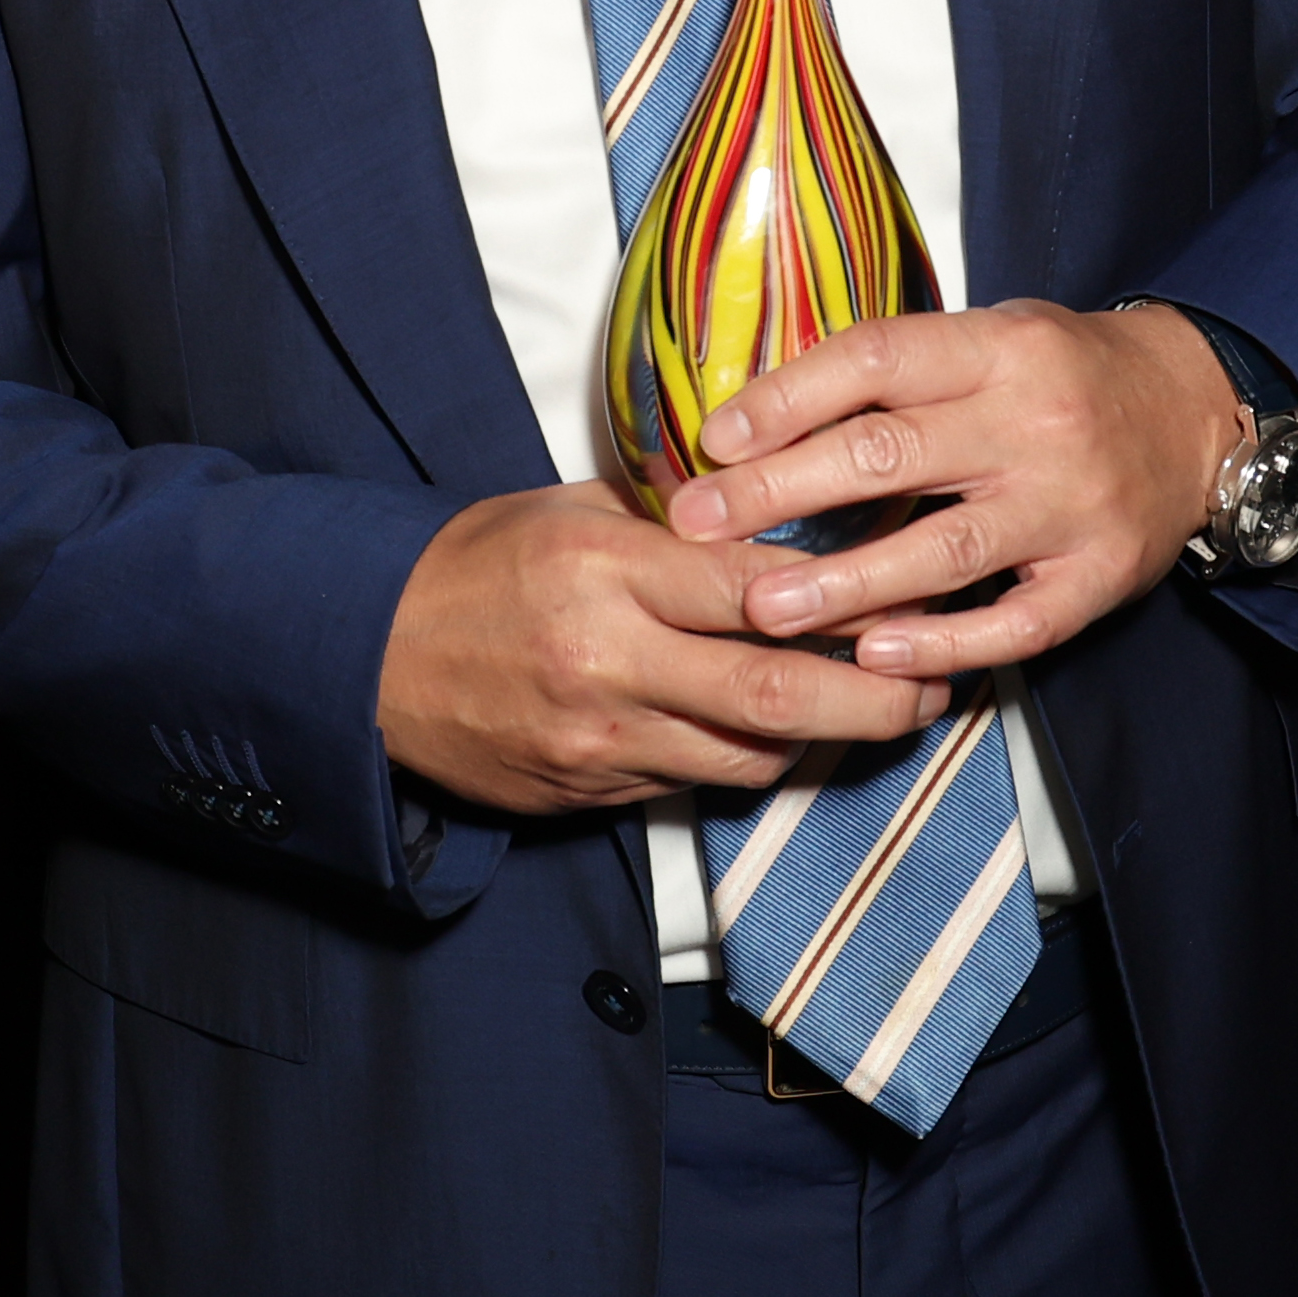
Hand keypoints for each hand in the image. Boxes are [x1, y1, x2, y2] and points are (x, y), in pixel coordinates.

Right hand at [377, 482, 938, 815]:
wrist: (364, 656)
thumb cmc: (472, 566)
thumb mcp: (562, 509)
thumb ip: (665, 515)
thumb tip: (776, 504)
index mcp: (604, 569)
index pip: (756, 585)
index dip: (849, 593)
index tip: (908, 585)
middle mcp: (607, 660)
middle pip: (777, 694)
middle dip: (875, 698)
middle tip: (932, 684)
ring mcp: (599, 738)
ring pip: (751, 755)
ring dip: (826, 739)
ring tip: (878, 711)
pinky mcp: (589, 792)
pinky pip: (699, 785)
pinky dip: (752, 759)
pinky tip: (783, 734)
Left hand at [671, 300, 1240, 677]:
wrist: (1195, 411)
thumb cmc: (1060, 374)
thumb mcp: (985, 338)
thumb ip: (894, 371)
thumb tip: (760, 417)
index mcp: (996, 348)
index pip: (874, 360)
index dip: (786, 398)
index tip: (714, 439)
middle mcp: (1032, 422)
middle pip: (888, 455)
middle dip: (779, 492)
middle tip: (698, 524)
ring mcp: (1069, 505)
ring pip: (941, 550)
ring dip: (843, 583)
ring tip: (762, 608)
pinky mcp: (1099, 577)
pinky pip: (1014, 623)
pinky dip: (943, 642)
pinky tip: (876, 655)